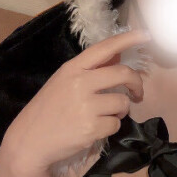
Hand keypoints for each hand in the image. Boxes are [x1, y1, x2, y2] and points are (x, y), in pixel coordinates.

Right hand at [1, 28, 151, 173]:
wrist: (30, 140)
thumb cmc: (48, 110)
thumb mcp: (64, 82)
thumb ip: (91, 70)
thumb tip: (118, 55)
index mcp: (73, 68)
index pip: (105, 48)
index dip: (127, 40)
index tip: (146, 35)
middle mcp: (80, 83)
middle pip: (123, 74)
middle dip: (136, 84)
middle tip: (137, 93)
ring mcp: (86, 105)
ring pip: (122, 102)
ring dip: (121, 110)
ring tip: (106, 115)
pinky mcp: (91, 127)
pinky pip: (116, 124)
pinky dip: (111, 127)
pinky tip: (95, 129)